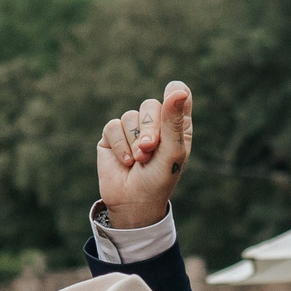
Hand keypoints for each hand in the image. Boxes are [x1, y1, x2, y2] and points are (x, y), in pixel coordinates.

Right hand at [96, 80, 192, 230]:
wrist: (133, 202)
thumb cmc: (159, 179)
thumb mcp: (172, 150)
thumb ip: (173, 119)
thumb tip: (178, 88)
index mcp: (176, 126)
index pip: (178, 95)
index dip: (176, 92)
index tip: (176, 93)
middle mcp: (155, 124)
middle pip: (151, 104)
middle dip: (150, 128)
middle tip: (150, 150)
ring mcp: (132, 129)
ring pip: (130, 116)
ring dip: (134, 142)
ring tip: (139, 161)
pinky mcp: (112, 136)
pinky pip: (113, 126)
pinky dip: (120, 145)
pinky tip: (126, 162)